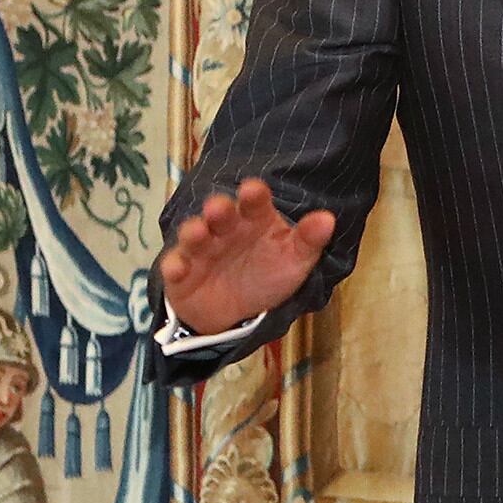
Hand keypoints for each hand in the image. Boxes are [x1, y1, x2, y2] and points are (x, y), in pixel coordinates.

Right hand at [158, 178, 336, 336]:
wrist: (236, 312)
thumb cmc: (267, 275)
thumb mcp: (294, 260)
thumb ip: (309, 240)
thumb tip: (328, 219)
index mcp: (254, 219)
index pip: (255, 202)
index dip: (253, 195)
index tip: (253, 190)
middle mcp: (225, 228)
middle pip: (221, 214)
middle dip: (219, 209)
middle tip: (218, 207)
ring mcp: (201, 248)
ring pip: (194, 235)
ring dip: (193, 232)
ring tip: (198, 232)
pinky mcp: (181, 271)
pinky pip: (175, 266)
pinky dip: (174, 266)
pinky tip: (178, 268)